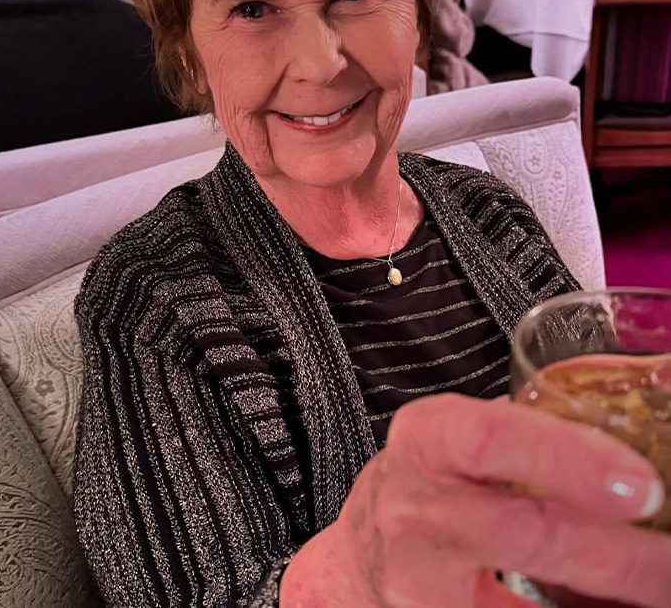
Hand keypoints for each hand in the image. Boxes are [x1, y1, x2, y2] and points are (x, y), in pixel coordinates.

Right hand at [280, 395, 668, 607]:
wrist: (363, 553)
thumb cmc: (424, 480)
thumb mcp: (454, 438)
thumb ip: (522, 431)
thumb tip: (631, 414)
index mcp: (427, 439)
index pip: (489, 439)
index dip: (567, 459)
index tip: (640, 484)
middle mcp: (417, 505)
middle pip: (520, 530)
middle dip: (614, 552)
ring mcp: (422, 573)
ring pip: (525, 589)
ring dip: (609, 589)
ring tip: (662, 582)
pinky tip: (613, 602)